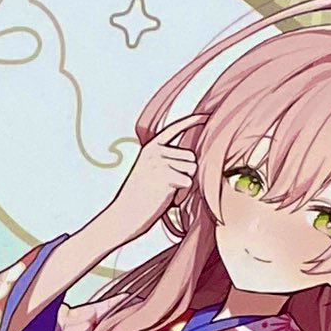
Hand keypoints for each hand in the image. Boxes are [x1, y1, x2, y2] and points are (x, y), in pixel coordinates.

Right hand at [99, 128, 198, 253]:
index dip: (192, 121)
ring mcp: (160, 163)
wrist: (124, 215)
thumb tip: (192, 159)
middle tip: (168, 185)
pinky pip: (188, 183)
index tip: (206, 116)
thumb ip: (165, 160)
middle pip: (191, 156)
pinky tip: (166, 198)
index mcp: (150, 148)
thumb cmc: (138, 197)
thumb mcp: (148, 170)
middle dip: (186, 172)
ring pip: (192, 169)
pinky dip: (182, 194)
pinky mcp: (166, 176)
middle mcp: (156, 152)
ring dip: (184, 183)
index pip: (174, 128)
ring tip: (166, 191)